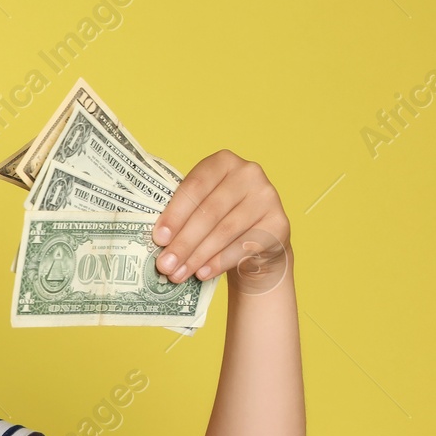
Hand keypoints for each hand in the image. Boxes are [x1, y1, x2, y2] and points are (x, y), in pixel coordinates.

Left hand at [153, 149, 290, 293]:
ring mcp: (268, 196)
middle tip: (164, 265)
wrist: (257, 240)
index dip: (174, 214)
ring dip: (197, 256)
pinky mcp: (279, 223)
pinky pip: (244, 246)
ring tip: (178, 274)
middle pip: (209, 212)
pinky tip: (202, 274)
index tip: (158, 239)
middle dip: (183, 242)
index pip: (195, 186)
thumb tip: (157, 242)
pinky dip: (219, 262)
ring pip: (225, 231)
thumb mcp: (199, 208)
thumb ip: (182, 215)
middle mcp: (249, 173)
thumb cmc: (217, 220)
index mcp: (222, 162)